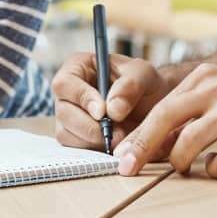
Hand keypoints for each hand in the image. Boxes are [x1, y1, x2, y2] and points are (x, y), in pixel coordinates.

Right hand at [52, 51, 167, 152]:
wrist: (153, 107)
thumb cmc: (145, 84)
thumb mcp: (144, 75)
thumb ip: (130, 85)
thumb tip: (113, 109)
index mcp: (77, 67)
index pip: (65, 83)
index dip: (82, 98)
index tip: (103, 112)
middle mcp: (67, 93)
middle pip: (63, 112)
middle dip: (89, 126)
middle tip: (116, 132)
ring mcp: (68, 117)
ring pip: (66, 134)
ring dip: (93, 141)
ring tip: (120, 137)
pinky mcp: (74, 137)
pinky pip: (75, 149)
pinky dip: (94, 150)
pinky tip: (114, 144)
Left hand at [115, 63, 216, 178]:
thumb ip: (189, 114)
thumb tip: (150, 144)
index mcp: (205, 77)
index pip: (161, 106)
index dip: (138, 134)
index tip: (121, 154)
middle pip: (165, 119)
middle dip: (141, 147)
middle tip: (126, 168)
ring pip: (186, 144)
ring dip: (179, 162)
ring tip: (185, 168)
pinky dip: (213, 170)